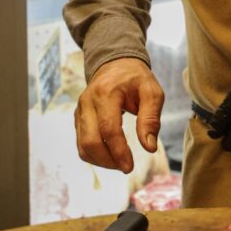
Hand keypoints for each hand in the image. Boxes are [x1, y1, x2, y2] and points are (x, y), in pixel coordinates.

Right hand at [74, 57, 163, 172]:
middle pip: (90, 141)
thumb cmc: (135, 78)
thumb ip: (151, 118)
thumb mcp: (152, 92)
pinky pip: (81, 143)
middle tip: (126, 167)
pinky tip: (111, 156)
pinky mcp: (78, 118)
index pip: (108, 129)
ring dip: (101, 161)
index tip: (130, 166)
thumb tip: (149, 147)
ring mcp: (80, 110)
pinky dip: (95, 155)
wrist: (115, 63)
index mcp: (106, 93)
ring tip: (120, 162)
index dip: (118, 151)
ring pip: (83, 146)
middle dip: (108, 161)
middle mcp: (87, 102)